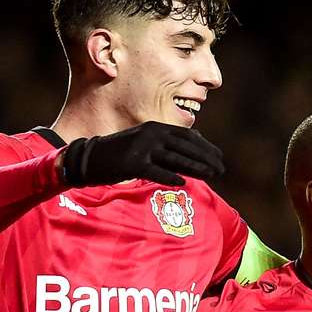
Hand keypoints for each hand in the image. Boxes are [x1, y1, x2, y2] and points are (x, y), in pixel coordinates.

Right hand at [60, 122, 225, 186]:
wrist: (90, 158)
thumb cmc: (120, 153)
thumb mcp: (145, 142)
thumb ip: (167, 144)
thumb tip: (195, 145)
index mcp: (155, 128)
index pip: (187, 136)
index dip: (206, 148)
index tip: (219, 158)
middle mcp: (151, 135)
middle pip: (185, 146)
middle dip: (206, 158)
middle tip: (221, 169)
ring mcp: (141, 148)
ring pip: (175, 158)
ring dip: (195, 167)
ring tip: (211, 175)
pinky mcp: (132, 164)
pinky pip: (156, 171)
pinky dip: (170, 177)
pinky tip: (183, 183)